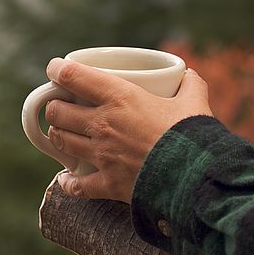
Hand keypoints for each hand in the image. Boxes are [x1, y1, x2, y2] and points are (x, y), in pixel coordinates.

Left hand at [45, 58, 212, 202]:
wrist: (199, 178)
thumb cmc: (194, 136)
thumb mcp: (195, 103)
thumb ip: (191, 86)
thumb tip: (189, 75)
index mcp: (119, 97)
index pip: (73, 76)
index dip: (57, 70)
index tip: (54, 69)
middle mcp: (103, 124)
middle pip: (57, 112)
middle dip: (55, 108)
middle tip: (61, 107)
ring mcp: (102, 155)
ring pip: (61, 142)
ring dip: (58, 136)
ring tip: (63, 134)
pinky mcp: (107, 183)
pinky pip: (76, 185)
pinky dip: (69, 182)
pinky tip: (68, 178)